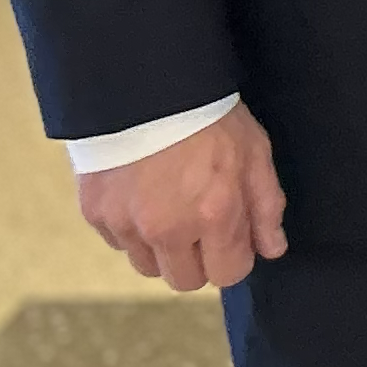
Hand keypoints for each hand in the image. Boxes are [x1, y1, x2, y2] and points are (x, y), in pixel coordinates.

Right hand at [77, 106, 287, 293]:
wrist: (144, 86)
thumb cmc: (210, 117)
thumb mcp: (255, 152)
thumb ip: (265, 206)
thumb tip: (272, 249)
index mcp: (214, 215)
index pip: (227, 274)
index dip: (233, 257)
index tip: (231, 237)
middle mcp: (168, 229)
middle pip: (185, 280)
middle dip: (197, 260)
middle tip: (198, 224)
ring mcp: (126, 224)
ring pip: (148, 266)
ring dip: (161, 248)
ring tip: (168, 207)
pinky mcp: (95, 213)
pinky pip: (118, 243)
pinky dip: (131, 229)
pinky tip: (141, 195)